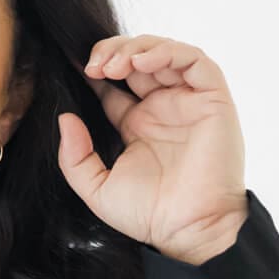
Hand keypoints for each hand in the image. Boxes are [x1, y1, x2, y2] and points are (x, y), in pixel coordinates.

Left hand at [56, 35, 249, 265]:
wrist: (186, 230)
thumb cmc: (148, 214)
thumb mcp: (96, 187)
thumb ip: (75, 157)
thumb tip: (65, 118)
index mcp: (138, 125)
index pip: (116, 83)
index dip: (97, 70)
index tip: (77, 69)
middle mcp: (164, 109)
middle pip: (138, 60)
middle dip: (113, 52)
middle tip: (93, 64)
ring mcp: (189, 103)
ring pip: (165, 53)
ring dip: (137, 48)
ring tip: (113, 63)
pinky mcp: (213, 100)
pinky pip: (195, 61)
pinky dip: (169, 52)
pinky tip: (141, 62)